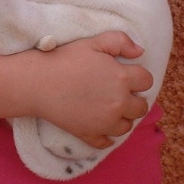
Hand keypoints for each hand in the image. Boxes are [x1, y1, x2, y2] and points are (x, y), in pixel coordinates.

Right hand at [25, 31, 153, 148]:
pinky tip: (98, 124)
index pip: (147, 80)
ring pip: (127, 126)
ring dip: (122, 117)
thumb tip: (140, 51)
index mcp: (122, 78)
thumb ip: (120, 41)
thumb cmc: (64, 59)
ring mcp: (105, 122)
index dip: (137, 76)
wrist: (37, 82)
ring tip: (108, 107)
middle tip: (117, 91)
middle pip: (142, 107)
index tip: (125, 73)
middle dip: (133, 98)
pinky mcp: (90, 134)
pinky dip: (106, 135)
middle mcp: (118, 103)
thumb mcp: (93, 42)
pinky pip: (107, 142)